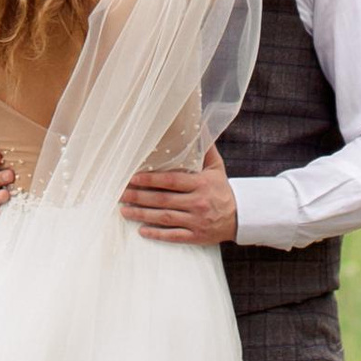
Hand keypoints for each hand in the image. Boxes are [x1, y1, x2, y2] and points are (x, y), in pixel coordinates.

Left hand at [122, 148, 237, 245]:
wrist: (240, 218)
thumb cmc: (223, 190)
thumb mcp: (217, 168)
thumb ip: (205, 149)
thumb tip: (199, 125)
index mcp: (201, 184)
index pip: (172, 181)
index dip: (151, 179)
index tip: (133, 178)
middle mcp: (198, 202)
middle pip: (163, 200)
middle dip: (139, 197)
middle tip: (120, 194)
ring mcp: (196, 221)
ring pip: (164, 218)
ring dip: (142, 215)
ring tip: (124, 211)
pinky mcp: (196, 236)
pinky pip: (173, 236)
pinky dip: (157, 234)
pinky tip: (141, 230)